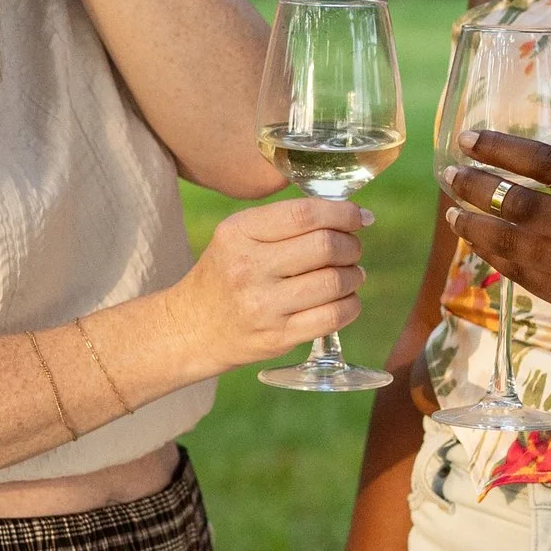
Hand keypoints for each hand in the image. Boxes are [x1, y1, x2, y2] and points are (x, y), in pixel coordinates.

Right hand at [173, 197, 366, 377]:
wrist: (192, 328)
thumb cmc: (224, 275)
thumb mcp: (237, 236)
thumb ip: (284, 222)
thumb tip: (349, 215)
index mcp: (239, 233)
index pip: (304, 215)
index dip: (342, 213)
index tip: (358, 217)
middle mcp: (249, 268)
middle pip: (325, 247)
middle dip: (350, 245)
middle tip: (351, 249)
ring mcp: (264, 306)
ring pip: (334, 282)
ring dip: (354, 275)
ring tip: (350, 274)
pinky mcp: (278, 337)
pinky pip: (333, 317)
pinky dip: (350, 304)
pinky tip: (345, 299)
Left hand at [443, 130, 550, 351]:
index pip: (546, 163)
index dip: (501, 149)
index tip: (470, 137)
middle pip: (518, 205)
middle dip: (476, 188)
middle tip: (449, 173)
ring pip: (514, 246)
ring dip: (478, 227)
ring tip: (454, 213)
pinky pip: (528, 279)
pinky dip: (501, 260)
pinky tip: (485, 247)